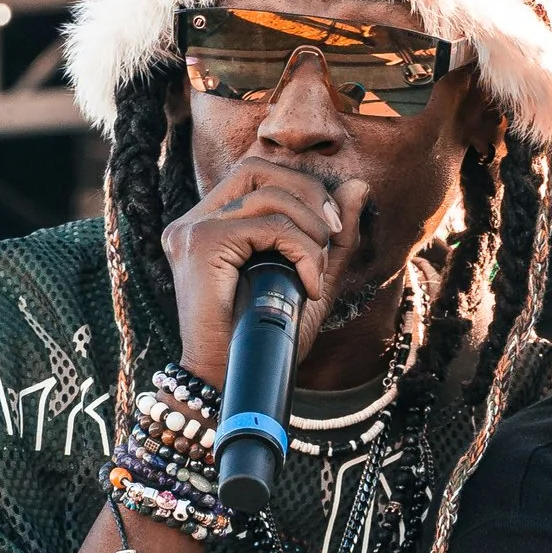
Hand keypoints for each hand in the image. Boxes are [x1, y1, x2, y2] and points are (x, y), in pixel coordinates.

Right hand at [164, 153, 371, 382]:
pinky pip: (267, 226)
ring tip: (319, 270)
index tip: (333, 229)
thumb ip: (333, 237)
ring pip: (267, 194)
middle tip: (334, 237)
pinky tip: (309, 284)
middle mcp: (195, 220)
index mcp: (211, 222)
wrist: (233, 384)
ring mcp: (193, 229)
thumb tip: (358, 185)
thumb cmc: (266, 340)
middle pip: (258, 168)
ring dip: (310, 229)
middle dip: (308, 194)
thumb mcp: (310, 280)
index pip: (257, 173)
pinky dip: (302, 251)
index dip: (301, 187)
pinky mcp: (201, 244)